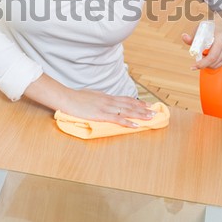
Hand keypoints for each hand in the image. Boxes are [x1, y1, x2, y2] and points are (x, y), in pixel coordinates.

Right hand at [24, 73, 155, 127]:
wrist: (66, 98)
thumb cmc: (75, 97)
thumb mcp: (90, 95)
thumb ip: (99, 99)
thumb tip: (103, 102)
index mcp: (106, 96)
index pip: (125, 99)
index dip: (137, 102)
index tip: (147, 104)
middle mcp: (109, 100)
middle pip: (130, 104)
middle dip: (143, 108)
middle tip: (155, 111)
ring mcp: (106, 107)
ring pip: (127, 111)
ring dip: (140, 114)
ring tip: (151, 117)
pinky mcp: (101, 115)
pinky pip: (118, 119)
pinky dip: (128, 122)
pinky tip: (136, 126)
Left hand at [181, 8, 221, 69]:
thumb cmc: (212, 27)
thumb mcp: (201, 29)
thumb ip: (193, 36)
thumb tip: (184, 37)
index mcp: (221, 38)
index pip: (212, 56)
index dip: (202, 63)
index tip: (193, 66)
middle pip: (214, 62)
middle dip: (203, 64)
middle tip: (196, 61)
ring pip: (217, 65)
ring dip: (207, 63)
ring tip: (204, 54)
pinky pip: (220, 64)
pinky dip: (212, 63)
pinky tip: (209, 55)